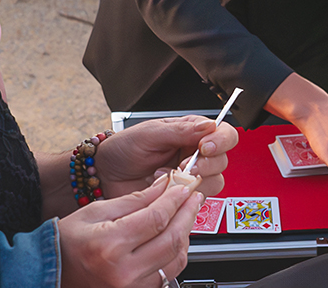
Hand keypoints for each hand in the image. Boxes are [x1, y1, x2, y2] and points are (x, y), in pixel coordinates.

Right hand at [59, 176, 203, 287]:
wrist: (50, 271)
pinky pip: (167, 275)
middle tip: (194, 197)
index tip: (183, 186)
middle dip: (187, 214)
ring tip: (186, 214)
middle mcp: (123, 272)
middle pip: (171, 240)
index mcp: (110, 246)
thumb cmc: (66, 242)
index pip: (156, 219)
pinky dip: (175, 254)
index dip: (175, 200)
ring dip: (185, 234)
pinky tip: (174, 237)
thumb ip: (134, 200)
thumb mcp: (95, 211)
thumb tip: (164, 186)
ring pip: (175, 261)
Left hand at [97, 116, 238, 198]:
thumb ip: (180, 131)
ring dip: (194, 182)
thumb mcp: (150, 134)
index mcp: (192, 133)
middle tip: (183, 166)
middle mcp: (195, 154)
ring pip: (215, 182)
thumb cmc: (123, 149)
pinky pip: (197, 200)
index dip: (220, 141)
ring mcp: (190, 178)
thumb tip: (208, 126)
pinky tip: (165, 189)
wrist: (104, 175)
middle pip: (223, 160)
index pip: (223, 133)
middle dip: (206, 164)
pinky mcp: (182, 198)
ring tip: (169, 177)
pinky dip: (183, 197)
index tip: (204, 147)